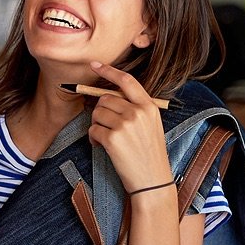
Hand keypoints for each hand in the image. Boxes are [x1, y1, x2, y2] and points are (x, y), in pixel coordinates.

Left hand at [85, 61, 172, 192]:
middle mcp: (137, 112)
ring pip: (96, 113)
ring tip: (107, 139)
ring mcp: (125, 125)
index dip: (109, 71)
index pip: (127, 80)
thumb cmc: (149, 153)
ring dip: (96, 125)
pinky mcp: (112, 138)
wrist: (152, 179)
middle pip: (105, 99)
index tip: (95, 65)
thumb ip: (134, 109)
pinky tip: (103, 147)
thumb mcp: (150, 125)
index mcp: (149, 106)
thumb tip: (109, 98)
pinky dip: (93, 138)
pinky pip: (92, 130)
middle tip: (106, 127)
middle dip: (100, 112)